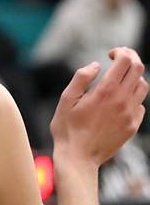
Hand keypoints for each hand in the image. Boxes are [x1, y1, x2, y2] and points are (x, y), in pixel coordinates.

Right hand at [51, 47, 147, 167]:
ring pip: (143, 87)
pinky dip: (134, 96)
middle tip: (118, 59)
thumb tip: (96, 65)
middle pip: (139, 70)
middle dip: (130, 58)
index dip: (120, 51)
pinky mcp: (132, 127)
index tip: (109, 54)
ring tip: (119, 78)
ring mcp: (130, 115)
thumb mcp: (67, 97)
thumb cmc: (68, 127)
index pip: (126, 61)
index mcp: (106, 91)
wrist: (79, 158)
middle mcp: (122, 101)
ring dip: (133, 77)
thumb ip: (81, 77)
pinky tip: (120, 99)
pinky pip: (141, 106)